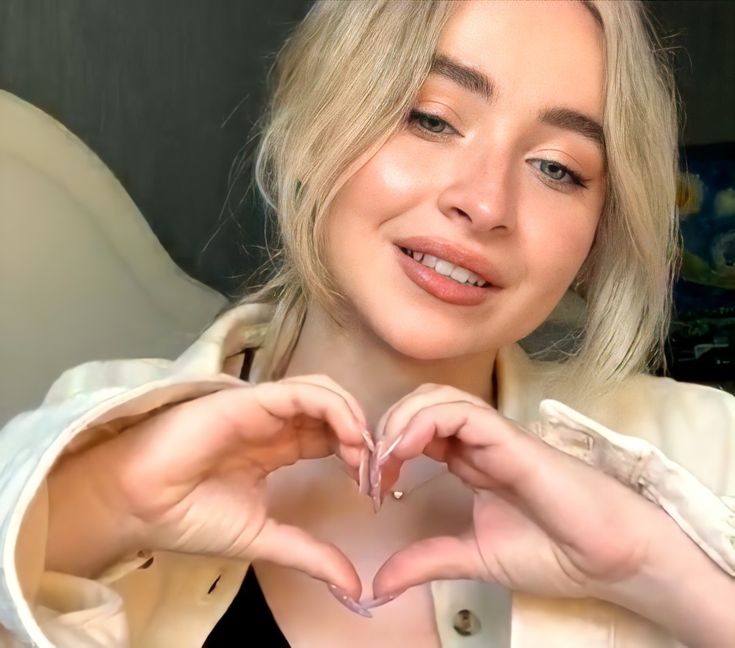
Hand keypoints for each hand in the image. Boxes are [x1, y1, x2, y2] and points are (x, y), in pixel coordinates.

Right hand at [51, 375, 369, 599]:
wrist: (141, 504)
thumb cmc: (193, 517)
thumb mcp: (264, 538)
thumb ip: (310, 554)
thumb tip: (355, 588)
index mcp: (279, 448)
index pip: (332, 438)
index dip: (359, 455)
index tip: (372, 488)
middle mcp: (276, 423)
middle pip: (336, 411)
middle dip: (363, 436)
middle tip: (374, 470)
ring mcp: (265, 409)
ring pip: (325, 394)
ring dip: (353, 418)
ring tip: (361, 455)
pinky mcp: (252, 399)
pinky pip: (303, 392)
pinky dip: (334, 407)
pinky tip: (347, 437)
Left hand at [369, 384, 678, 607]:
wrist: (607, 560)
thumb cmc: (551, 553)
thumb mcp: (471, 557)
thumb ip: (425, 562)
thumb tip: (377, 585)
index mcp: (469, 461)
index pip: (416, 431)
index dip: (386, 449)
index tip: (371, 487)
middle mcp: (479, 441)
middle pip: (420, 404)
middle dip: (386, 428)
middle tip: (371, 471)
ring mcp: (495, 436)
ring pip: (438, 398)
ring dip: (401, 421)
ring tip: (386, 460)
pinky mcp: (511, 438)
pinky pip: (462, 413)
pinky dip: (425, 422)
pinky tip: (407, 452)